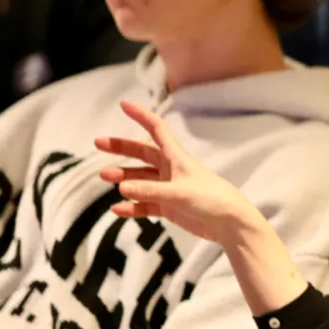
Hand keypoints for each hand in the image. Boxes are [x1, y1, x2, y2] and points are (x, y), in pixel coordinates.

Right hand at [95, 100, 260, 246]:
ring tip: (104, 176)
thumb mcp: (180, 193)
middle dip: (121, 147)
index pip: (157, 129)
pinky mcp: (169, 207)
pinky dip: (131, 206)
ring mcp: (168, 188)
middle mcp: (171, 170)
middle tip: (99, 143)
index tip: (124, 104)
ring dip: (123, 177)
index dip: (141, 115)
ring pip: (140, 179)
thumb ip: (150, 191)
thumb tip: (121, 187)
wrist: (230, 224)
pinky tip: (118, 210)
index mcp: (176, 157)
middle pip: (142, 152)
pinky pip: (144, 204)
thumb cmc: (212, 200)